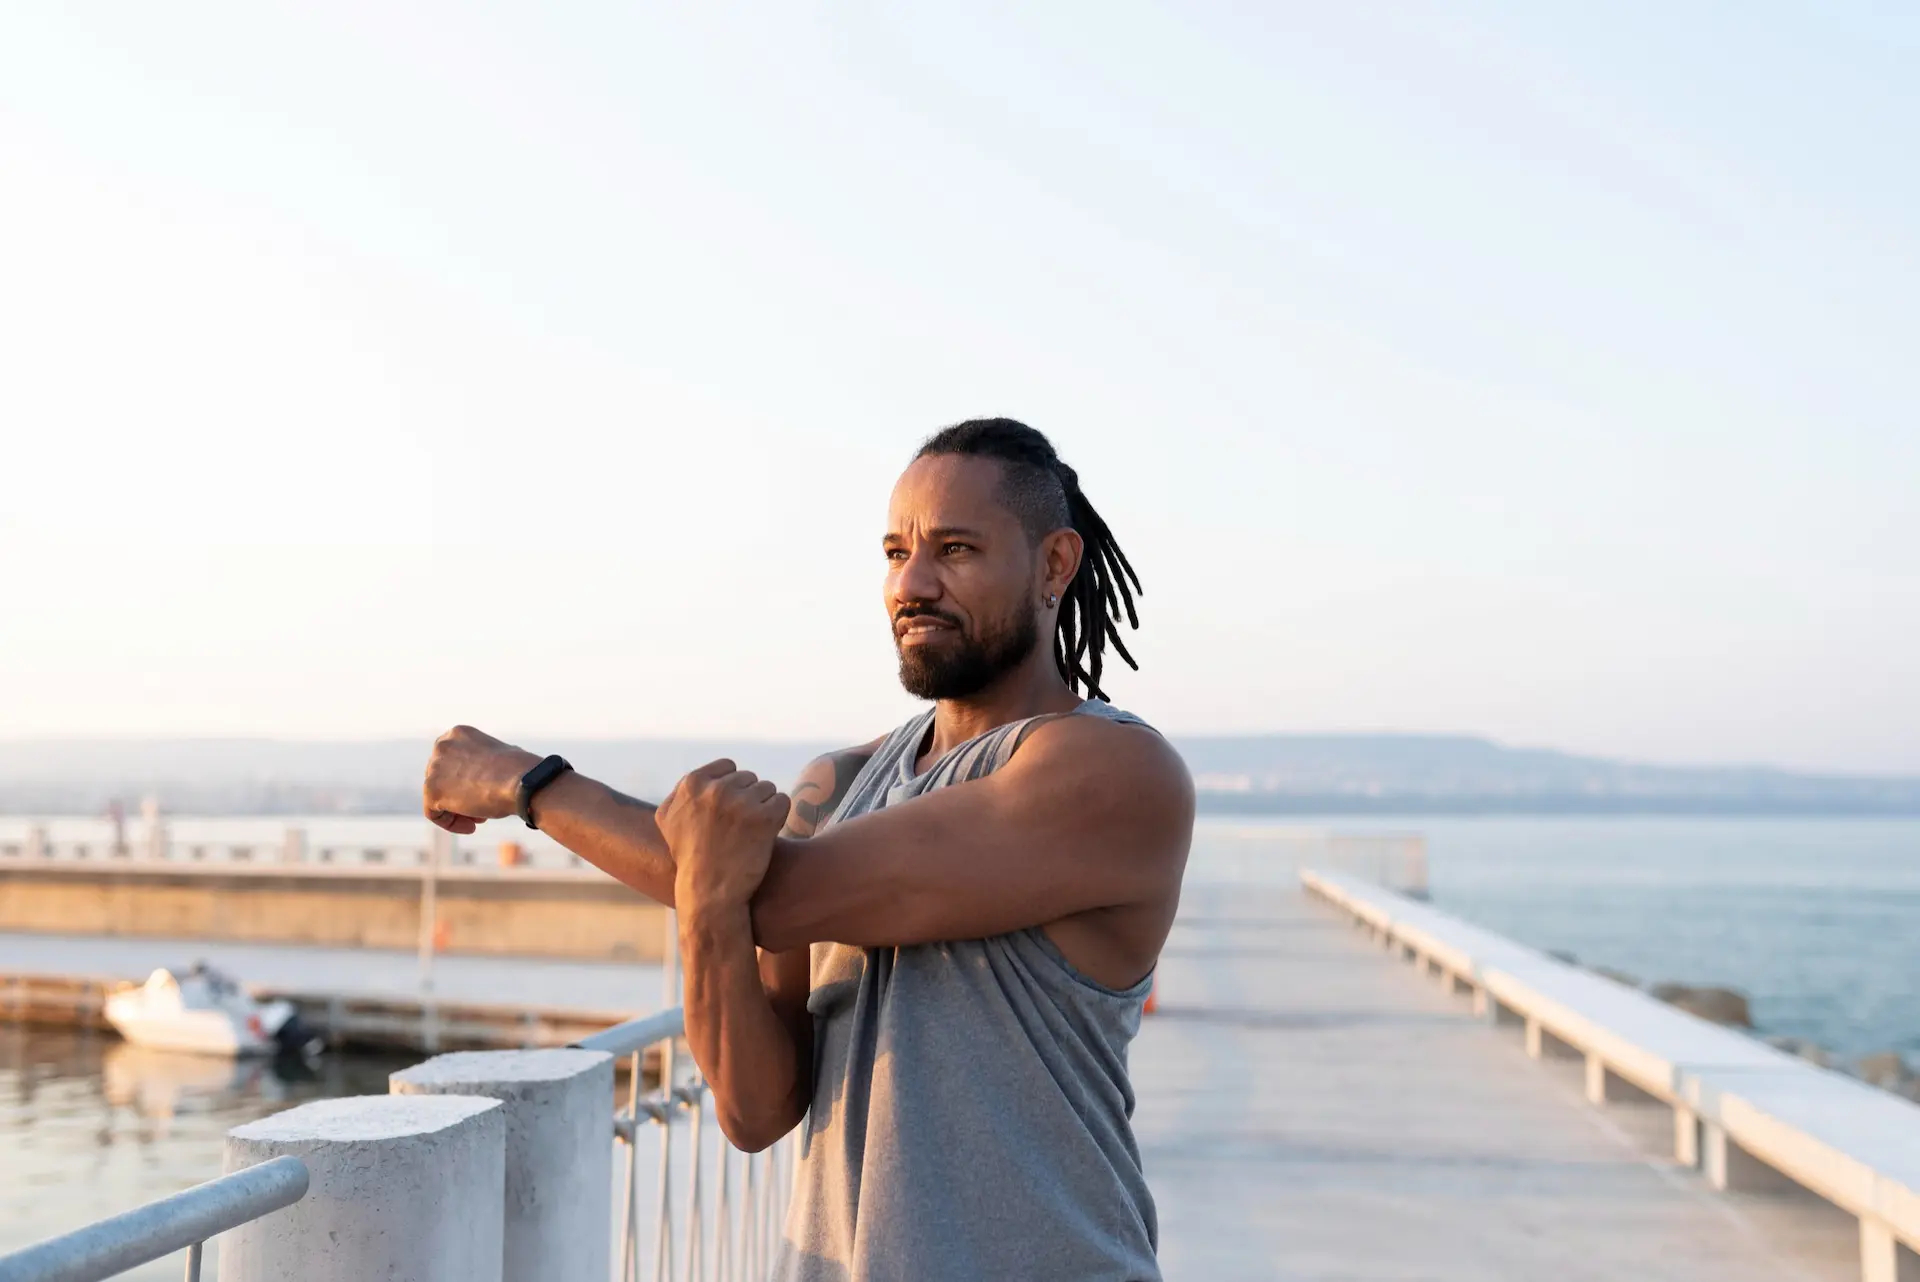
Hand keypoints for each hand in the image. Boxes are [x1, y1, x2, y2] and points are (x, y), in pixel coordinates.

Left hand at [423, 725, 540, 833]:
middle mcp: (442, 746)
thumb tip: (483, 777)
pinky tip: (471, 827)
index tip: (481, 794)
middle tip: (480, 810)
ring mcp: (435, 767)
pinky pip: (433, 813)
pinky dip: (450, 823)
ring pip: (437, 797)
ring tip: (479, 819)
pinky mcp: (432, 789)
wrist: (522, 782)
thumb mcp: (501, 757)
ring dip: (458, 811)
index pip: (450, 761)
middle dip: (460, 797)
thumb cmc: (520, 771)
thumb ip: (483, 763)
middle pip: (441, 779)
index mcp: (458, 734)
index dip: (463, 781)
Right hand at [657, 759, 789, 911]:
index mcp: (693, 784)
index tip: (730, 810)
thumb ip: (678, 794)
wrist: (709, 893)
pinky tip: (766, 835)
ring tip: (751, 833)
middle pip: (749, 778)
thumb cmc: (690, 859)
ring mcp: (741, 802)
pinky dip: (779, 817)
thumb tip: (694, 779)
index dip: (733, 788)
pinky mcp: (764, 817)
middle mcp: (716, 789)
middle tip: (740, 827)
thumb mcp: (668, 822)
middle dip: (748, 798)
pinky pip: (783, 801)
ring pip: (767, 789)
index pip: (728, 767)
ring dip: (764, 808)